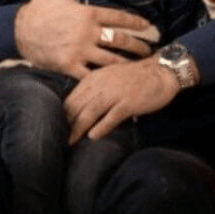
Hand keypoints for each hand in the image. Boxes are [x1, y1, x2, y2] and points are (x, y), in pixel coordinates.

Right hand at [14, 0, 154, 78]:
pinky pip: (91, 76)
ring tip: (137, 68)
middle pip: (121, 41)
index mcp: (87, 14)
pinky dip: (103, 80)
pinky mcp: (69, 67)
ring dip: (126, 65)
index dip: (136, 22)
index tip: (147, 26)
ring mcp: (79, 52)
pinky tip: (113, 83)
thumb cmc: (37, 8)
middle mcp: (87, 34)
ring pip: (111, 61)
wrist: (17, 31)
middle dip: (138, 46)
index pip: (119, 17)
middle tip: (149, 51)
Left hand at [64, 56, 179, 141]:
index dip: (61, 114)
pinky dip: (101, 127)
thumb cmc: (134, 77)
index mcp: (94, 79)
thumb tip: (79, 108)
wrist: (160, 71)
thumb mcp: (108, 78)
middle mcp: (101, 85)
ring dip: (77, 128)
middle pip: (77, 106)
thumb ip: (93, 90)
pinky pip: (111, 117)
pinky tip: (93, 137)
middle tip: (56, 139)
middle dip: (65, 124)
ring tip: (69, 142)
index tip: (54, 127)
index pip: (71, 98)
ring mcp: (114, 94)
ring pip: (90, 112)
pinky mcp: (128, 103)